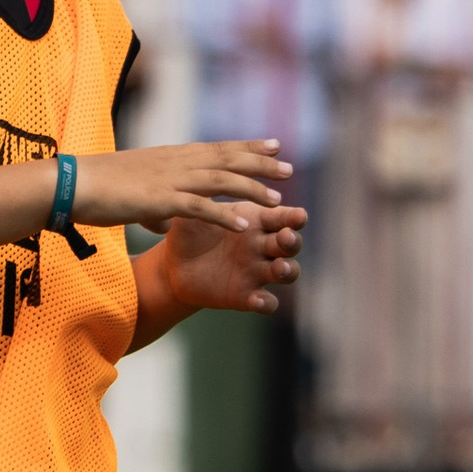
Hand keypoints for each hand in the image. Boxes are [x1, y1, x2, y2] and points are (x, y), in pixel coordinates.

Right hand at [70, 137, 293, 232]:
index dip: (247, 145)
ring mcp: (169, 180)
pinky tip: (244, 226)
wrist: (72, 184)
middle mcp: (176, 162)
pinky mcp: (159, 200)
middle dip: (260, 163)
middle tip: (288, 168)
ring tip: (277, 201)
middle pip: (227, 158)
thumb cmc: (97, 188)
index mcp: (170, 156)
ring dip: (252, 189)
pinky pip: (199, 208)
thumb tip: (162, 224)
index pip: (217, 147)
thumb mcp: (133, 195)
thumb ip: (154, 210)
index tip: (274, 144)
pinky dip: (224, 216)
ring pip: (221, 180)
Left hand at [151, 195, 305, 316]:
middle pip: (289, 243)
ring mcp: (257, 272)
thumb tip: (213, 170)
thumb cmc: (189, 231)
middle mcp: (263, 246)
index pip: (282, 216)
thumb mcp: (197, 210)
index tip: (299, 215)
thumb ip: (209, 195)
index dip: (293, 217)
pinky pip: (265, 302)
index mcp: (256, 220)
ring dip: (287, 270)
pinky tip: (256, 299)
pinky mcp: (246, 295)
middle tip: (286, 237)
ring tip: (279, 267)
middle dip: (292, 240)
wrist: (173, 264)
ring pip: (286, 272)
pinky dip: (265, 302)